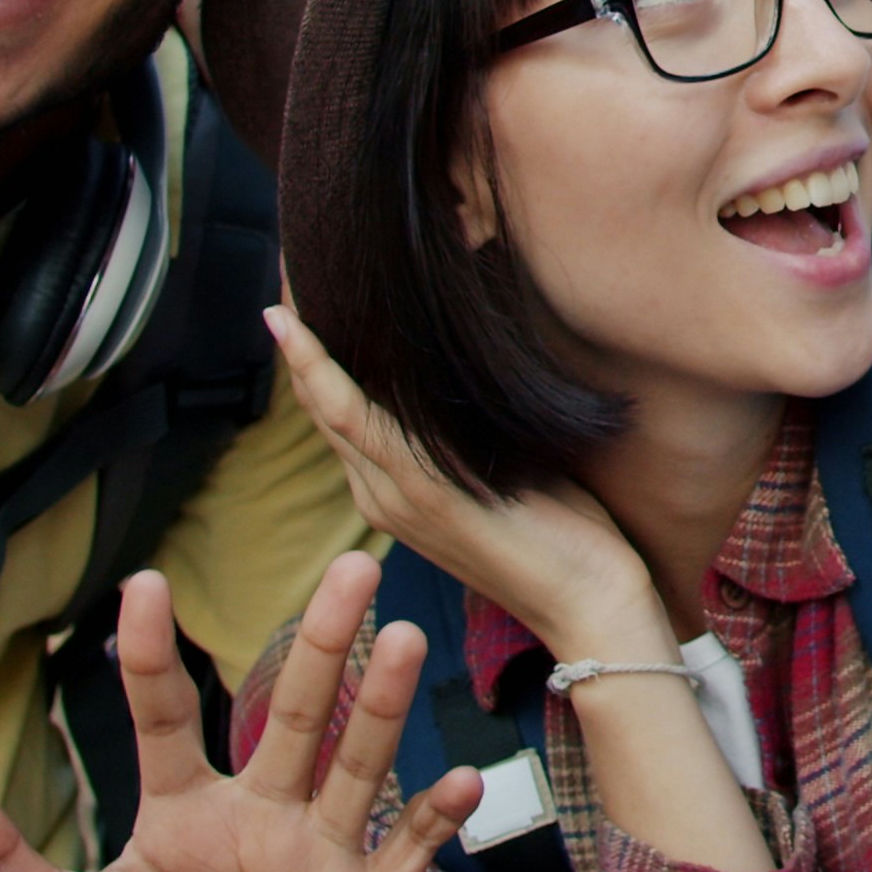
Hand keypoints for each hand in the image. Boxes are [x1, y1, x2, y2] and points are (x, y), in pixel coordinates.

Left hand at [0, 557, 485, 871]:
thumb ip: (1, 862)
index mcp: (184, 811)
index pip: (168, 715)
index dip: (153, 655)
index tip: (143, 585)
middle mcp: (260, 813)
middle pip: (292, 710)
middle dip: (322, 641)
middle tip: (350, 566)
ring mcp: (317, 853)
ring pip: (355, 760)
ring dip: (383, 704)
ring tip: (405, 638)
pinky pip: (408, 849)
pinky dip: (438, 817)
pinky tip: (462, 779)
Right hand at [268, 302, 667, 660]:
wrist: (589, 600)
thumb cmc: (568, 534)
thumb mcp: (512, 465)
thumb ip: (479, 430)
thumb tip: (480, 368)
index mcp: (400, 490)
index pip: (344, 413)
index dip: (318, 358)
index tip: (301, 300)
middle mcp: (381, 494)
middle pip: (324, 405)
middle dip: (301, 341)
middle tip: (287, 270)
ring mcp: (392, 496)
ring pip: (328, 406)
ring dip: (301, 345)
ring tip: (282, 286)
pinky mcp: (416, 491)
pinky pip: (352, 418)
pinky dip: (320, 372)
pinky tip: (298, 332)